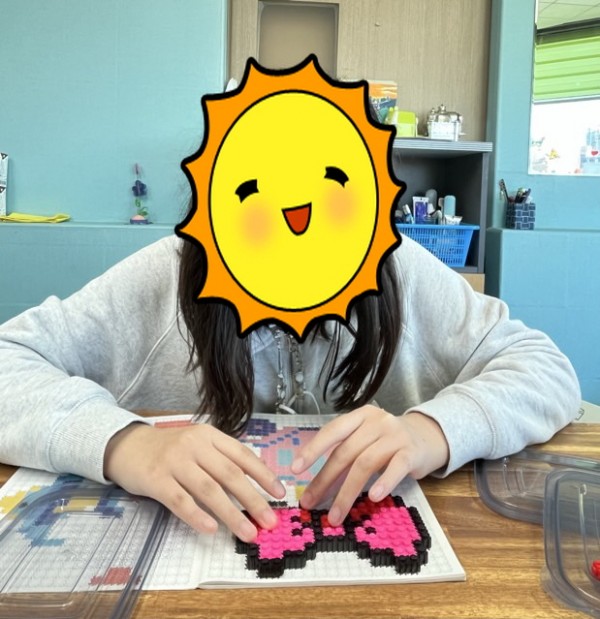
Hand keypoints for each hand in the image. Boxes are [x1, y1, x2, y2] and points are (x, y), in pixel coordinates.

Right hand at [104, 422, 285, 541]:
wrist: (127, 445)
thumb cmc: (169, 449)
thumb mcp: (198, 444)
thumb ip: (221, 459)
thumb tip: (253, 485)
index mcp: (210, 436)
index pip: (242, 454)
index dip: (263, 474)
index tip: (279, 493)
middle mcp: (195, 445)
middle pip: (230, 474)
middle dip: (253, 499)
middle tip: (269, 521)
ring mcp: (175, 461)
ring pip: (209, 490)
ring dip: (232, 513)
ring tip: (248, 532)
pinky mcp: (156, 479)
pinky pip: (180, 500)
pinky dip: (197, 516)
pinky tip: (211, 529)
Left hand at [291, 405, 448, 525]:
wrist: (428, 436)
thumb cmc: (388, 442)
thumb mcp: (366, 439)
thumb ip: (346, 453)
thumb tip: (317, 485)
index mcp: (360, 417)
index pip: (333, 431)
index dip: (313, 449)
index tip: (295, 469)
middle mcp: (376, 422)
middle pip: (346, 452)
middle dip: (325, 480)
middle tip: (310, 503)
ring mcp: (395, 435)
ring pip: (365, 463)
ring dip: (347, 492)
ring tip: (336, 515)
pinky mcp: (412, 452)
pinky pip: (395, 467)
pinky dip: (383, 482)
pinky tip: (373, 498)